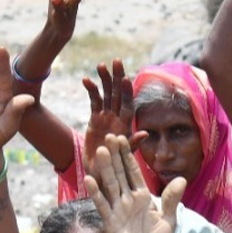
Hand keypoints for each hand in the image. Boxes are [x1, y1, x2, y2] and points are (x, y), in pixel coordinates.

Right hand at [82, 59, 134, 173]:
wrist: (99, 171)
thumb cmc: (114, 167)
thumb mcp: (124, 156)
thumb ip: (132, 144)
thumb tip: (145, 133)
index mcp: (126, 125)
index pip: (128, 104)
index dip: (127, 92)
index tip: (125, 78)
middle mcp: (117, 118)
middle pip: (118, 94)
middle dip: (117, 78)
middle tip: (116, 61)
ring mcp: (107, 117)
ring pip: (107, 94)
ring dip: (104, 80)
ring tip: (101, 65)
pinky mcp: (95, 119)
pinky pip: (94, 101)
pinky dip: (91, 91)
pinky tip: (87, 80)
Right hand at [85, 134, 183, 232]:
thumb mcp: (169, 220)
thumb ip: (171, 200)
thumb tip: (182, 180)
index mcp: (142, 198)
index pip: (134, 173)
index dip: (128, 156)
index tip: (123, 139)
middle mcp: (128, 201)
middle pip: (120, 174)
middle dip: (115, 156)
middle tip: (109, 136)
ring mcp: (118, 210)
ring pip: (111, 185)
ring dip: (105, 169)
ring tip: (100, 151)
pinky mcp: (111, 222)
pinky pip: (103, 205)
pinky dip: (96, 193)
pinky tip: (89, 179)